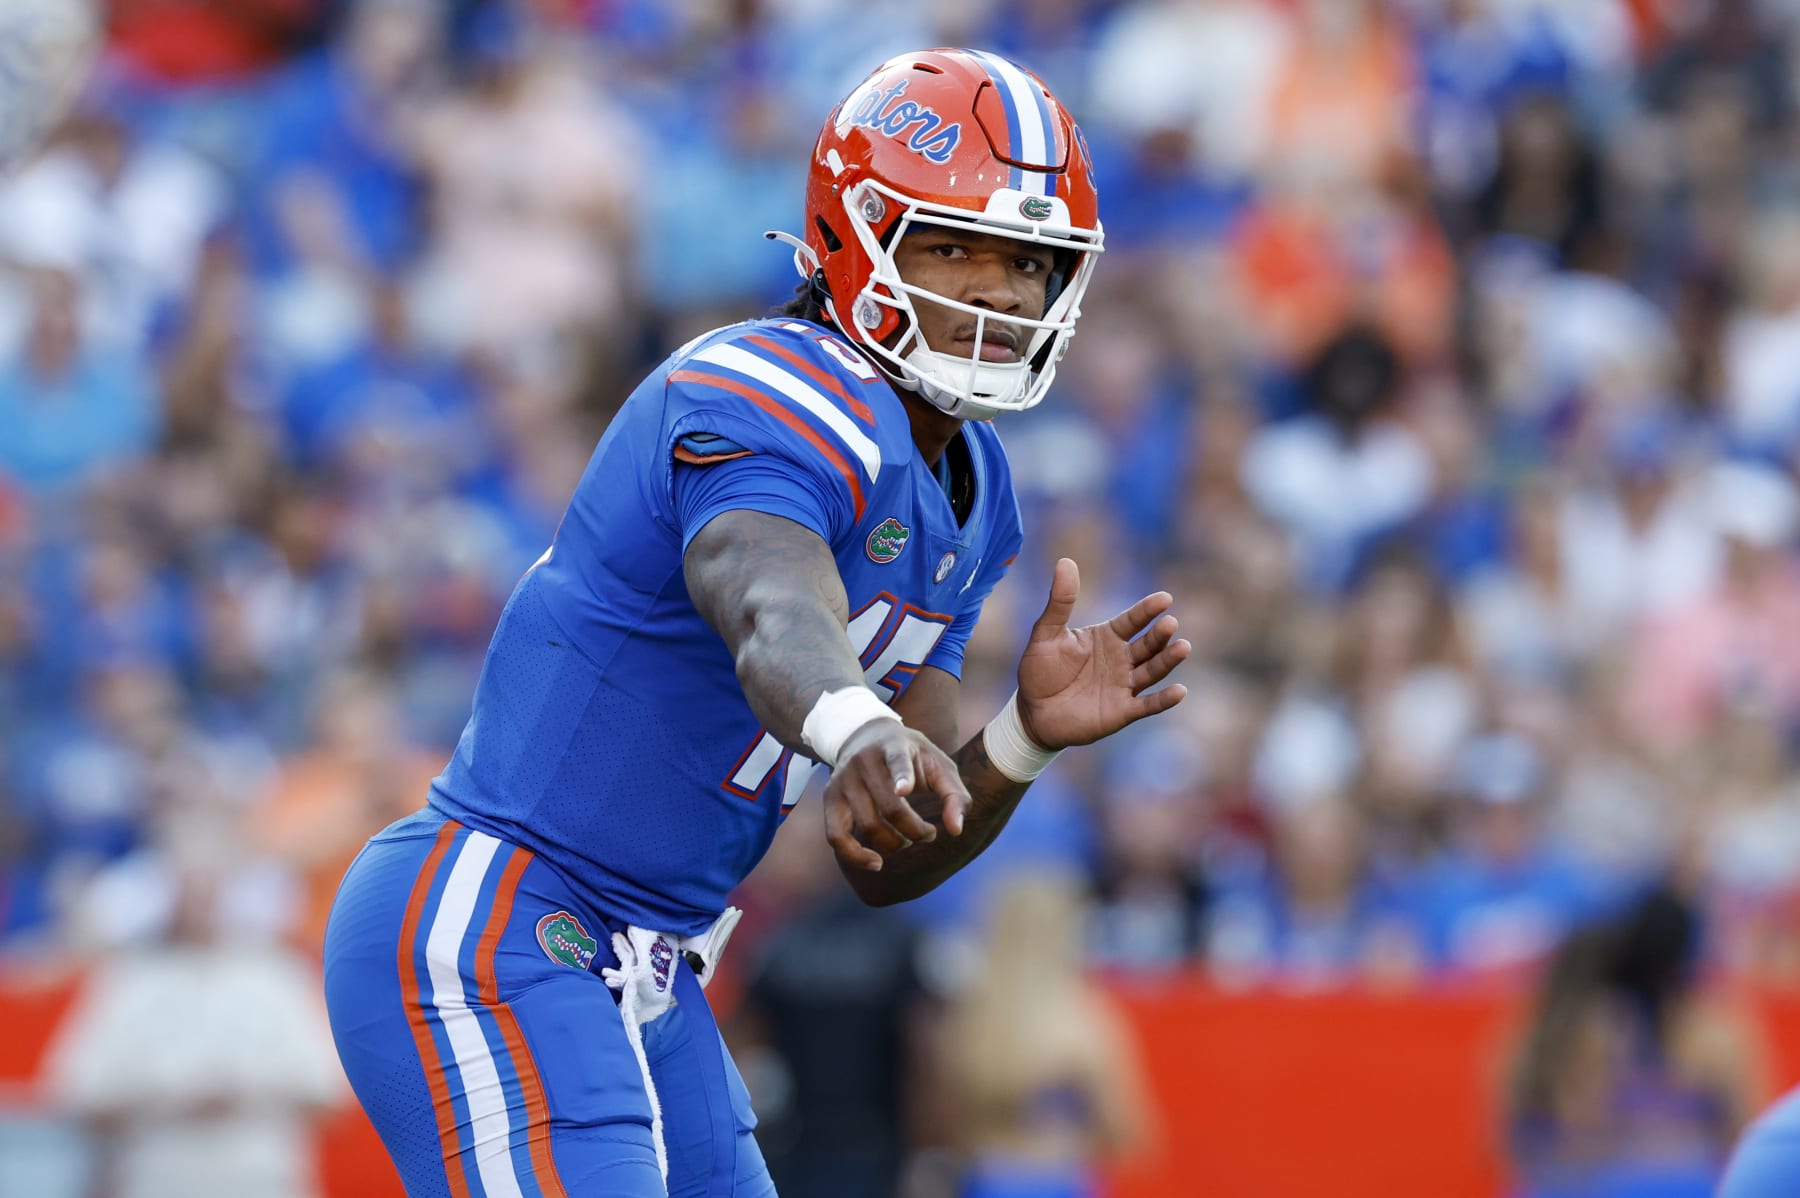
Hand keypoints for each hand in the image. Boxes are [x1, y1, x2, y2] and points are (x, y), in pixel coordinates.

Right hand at [823, 719, 969, 870]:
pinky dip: (854, 855)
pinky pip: (835, 836)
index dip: (902, 775)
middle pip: (888, 806)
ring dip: (893, 843)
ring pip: (866, 825)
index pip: (897, 760)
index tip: (905, 790)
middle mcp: (863, 761)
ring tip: (907, 841)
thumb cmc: (911, 755)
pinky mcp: (830, 798)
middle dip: (914, 830)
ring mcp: (843, 780)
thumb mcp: (937, 763)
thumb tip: (956, 830)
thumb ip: (954, 795)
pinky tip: (876, 863)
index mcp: (893, 746)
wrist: (865, 734)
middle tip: (928, 834)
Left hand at [1015, 558, 1190, 750]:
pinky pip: (1147, 705)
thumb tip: (1065, 561)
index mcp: (1107, 636)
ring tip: (1183, 647)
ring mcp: (1124, 685)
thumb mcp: (1046, 633)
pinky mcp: (1123, 711)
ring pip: (1152, 670)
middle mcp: (1122, 659)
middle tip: (1170, 623)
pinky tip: (1180, 691)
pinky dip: (1164, 700)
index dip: (1148, 609)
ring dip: (1168, 660)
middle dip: (1160, 634)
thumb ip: (1060, 601)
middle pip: (1148, 644)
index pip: (1133, 620)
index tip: (1164, 598)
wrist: (1032, 713)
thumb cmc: (1039, 670)